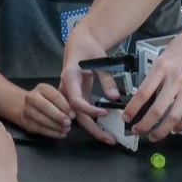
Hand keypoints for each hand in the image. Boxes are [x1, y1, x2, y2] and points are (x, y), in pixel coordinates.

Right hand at [20, 83, 73, 138]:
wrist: (28, 107)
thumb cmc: (49, 101)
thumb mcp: (56, 97)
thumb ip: (65, 102)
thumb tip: (75, 112)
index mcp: (42, 88)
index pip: (55, 96)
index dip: (65, 106)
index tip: (73, 114)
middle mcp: (32, 97)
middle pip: (46, 107)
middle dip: (59, 116)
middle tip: (69, 123)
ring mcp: (27, 110)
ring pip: (42, 119)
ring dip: (56, 126)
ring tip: (66, 129)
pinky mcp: (26, 122)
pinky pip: (40, 129)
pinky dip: (52, 133)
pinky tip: (61, 134)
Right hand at [60, 26, 118, 144]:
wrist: (79, 43)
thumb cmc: (88, 48)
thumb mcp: (100, 60)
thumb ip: (107, 79)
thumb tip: (114, 97)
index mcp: (70, 77)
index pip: (76, 100)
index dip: (89, 109)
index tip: (104, 113)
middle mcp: (66, 88)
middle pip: (76, 114)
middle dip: (92, 128)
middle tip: (109, 139)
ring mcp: (70, 93)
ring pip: (78, 115)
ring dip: (92, 128)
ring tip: (109, 138)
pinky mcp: (76, 96)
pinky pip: (81, 111)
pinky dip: (91, 121)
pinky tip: (104, 128)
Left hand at [123, 30, 181, 142]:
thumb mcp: (164, 54)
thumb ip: (155, 73)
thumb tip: (143, 93)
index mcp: (162, 67)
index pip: (143, 93)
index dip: (133, 109)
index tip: (127, 117)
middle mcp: (175, 79)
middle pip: (157, 110)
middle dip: (144, 125)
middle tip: (137, 131)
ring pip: (173, 117)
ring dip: (161, 131)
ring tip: (154, 136)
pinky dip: (181, 126)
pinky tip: (174, 129)